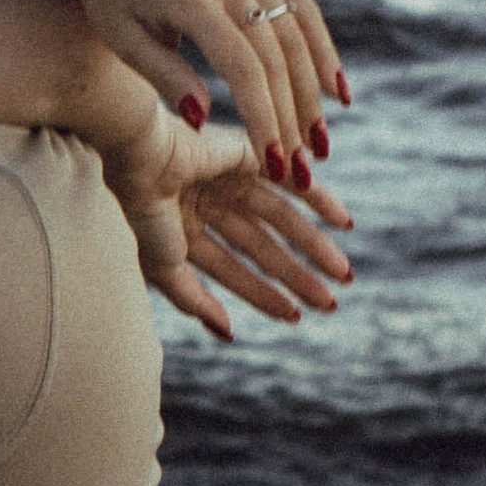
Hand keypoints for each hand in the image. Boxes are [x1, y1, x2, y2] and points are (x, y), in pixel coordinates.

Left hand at [39, 0, 345, 168]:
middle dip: (292, 118)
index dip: (263, 118)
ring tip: (319, 144)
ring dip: (313, 93)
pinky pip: (301, 4)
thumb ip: (165, 77)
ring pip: (296, 34)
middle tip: (302, 169)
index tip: (274, 164)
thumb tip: (203, 118)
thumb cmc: (110, 0)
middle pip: (276, 55)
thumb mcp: (123, 41)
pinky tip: (335, 91)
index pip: (243, 67)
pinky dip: (321, 48)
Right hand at [96, 104, 355, 343]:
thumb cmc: (145, 210)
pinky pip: (292, 178)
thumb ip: (192, 299)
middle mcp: (210, 202)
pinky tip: (343, 222)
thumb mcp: (163, 265)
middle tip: (330, 303)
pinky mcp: (250, 153)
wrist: (143, 155)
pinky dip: (320, 198)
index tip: (294, 316)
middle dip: (295, 276)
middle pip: (261, 246)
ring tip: (343, 274)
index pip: (231, 268)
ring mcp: (230, 177)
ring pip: (281, 218)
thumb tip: (227, 332)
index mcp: (185, 228)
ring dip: (313, 246)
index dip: (261, 294)